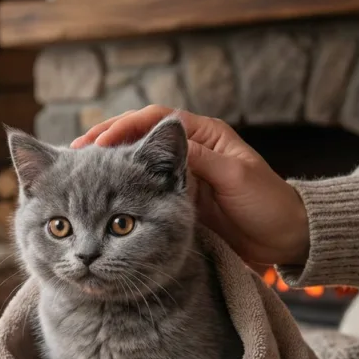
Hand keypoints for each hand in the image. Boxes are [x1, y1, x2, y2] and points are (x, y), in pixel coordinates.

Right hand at [73, 106, 310, 265]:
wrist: (283, 238)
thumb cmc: (268, 203)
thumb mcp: (236, 176)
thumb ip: (200, 159)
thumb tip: (163, 139)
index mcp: (204, 134)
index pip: (155, 120)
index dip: (125, 127)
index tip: (99, 144)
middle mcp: (187, 151)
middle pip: (137, 138)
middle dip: (105, 144)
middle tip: (75, 156)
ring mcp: (178, 177)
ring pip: (133, 165)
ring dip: (106, 169)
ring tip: (77, 174)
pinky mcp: (174, 201)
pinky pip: (139, 191)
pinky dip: (117, 192)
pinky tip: (97, 198)